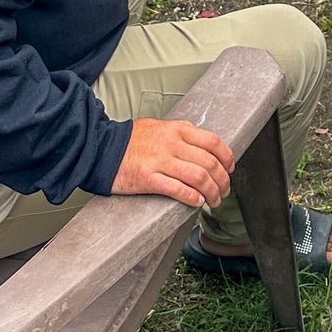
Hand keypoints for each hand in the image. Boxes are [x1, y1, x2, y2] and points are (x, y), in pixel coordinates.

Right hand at [112, 118, 233, 207]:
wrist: (101, 148)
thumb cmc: (129, 140)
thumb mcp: (159, 127)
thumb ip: (180, 134)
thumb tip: (200, 145)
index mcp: (178, 130)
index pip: (214, 143)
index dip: (227, 158)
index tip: (230, 169)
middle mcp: (172, 143)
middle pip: (210, 163)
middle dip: (223, 181)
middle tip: (224, 191)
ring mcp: (161, 160)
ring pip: (199, 177)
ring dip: (211, 192)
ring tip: (213, 201)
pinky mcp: (149, 178)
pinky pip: (177, 189)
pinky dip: (192, 198)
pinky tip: (197, 203)